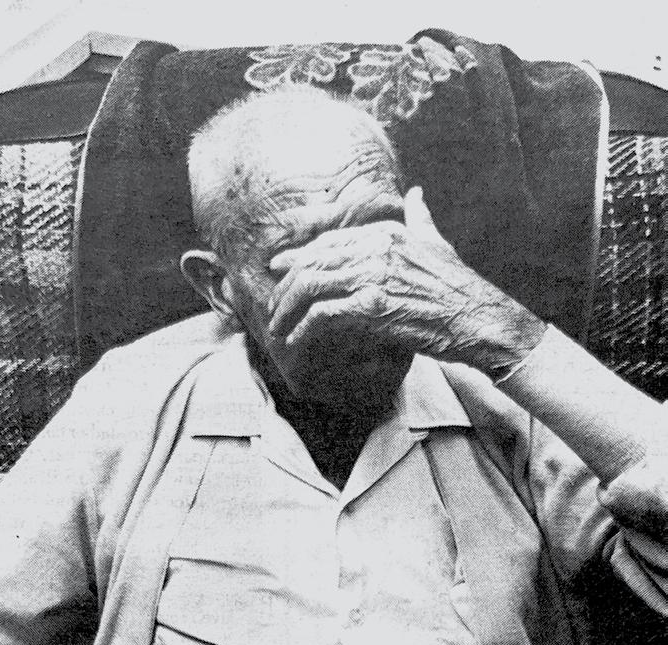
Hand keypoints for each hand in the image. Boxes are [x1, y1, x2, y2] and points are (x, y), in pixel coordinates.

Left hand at [268, 187, 545, 377]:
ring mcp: (374, 276)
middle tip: (271, 307)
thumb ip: (420, 219)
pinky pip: (323, 314)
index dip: (299, 256)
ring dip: (288, 310)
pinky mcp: (373, 306)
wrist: (480, 320)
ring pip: (311, 286)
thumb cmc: (461, 289)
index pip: (329, 241)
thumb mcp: (438, 244)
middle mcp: (376, 247)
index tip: (278, 269)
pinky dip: (305, 329)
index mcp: (387, 231)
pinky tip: (296, 342)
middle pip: (314, 262)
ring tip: (278, 329)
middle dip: (286, 286)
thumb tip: (416, 195)